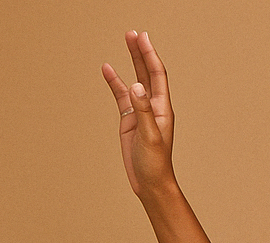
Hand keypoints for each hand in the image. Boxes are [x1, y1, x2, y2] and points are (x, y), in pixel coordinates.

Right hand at [101, 30, 177, 198]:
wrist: (150, 183)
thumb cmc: (155, 164)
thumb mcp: (150, 136)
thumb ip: (143, 111)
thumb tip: (137, 87)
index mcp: (162, 109)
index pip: (157, 75)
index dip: (150, 55)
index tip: (142, 37)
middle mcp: (153, 107)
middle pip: (147, 73)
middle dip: (140, 52)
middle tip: (132, 33)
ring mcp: (140, 113)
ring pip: (134, 81)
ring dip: (131, 61)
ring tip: (126, 40)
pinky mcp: (129, 120)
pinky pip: (121, 96)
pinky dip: (115, 82)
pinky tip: (107, 69)